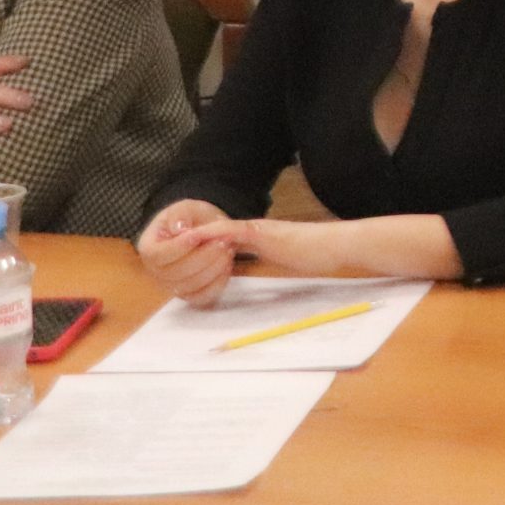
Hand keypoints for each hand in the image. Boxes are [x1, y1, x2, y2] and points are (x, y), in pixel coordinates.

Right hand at [136, 199, 236, 306]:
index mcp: (149, 248)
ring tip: (228, 250)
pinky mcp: (190, 295)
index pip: (159, 255)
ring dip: (214, 268)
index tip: (198, 235)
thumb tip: (179, 229)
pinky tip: (227, 266)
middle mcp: (156, 271)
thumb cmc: (191, 219)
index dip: (179, 247)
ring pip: (191, 286)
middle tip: (223, 241)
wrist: (205, 231)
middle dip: (203, 256)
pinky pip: (203, 297)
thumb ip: (180, 214)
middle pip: (176, 273)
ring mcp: (172, 286)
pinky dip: (218, 283)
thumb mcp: (186, 208)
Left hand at [175, 216, 352, 278]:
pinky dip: (210, 234)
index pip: (225, 240)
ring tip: (171, 239)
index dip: (204, 244)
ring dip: (194, 235)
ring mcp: (258, 230)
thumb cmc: (319, 256)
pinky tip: (194, 237)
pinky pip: (229, 231)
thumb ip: (272, 260)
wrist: (336, 246)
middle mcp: (255, 231)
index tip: (184, 252)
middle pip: (215, 232)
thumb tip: (261, 274)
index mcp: (260, 239)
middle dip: (191, 238)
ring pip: (217, 230)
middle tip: (167, 243)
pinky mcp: (261, 233)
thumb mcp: (288, 260)